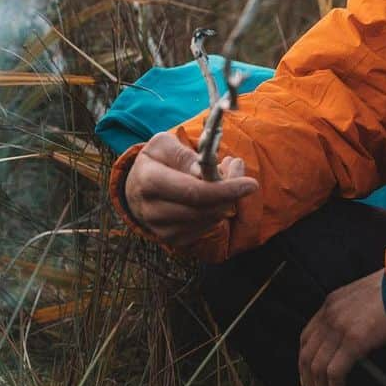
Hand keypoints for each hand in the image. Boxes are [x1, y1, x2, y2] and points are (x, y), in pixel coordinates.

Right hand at [124, 131, 257, 245]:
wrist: (135, 187)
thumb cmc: (155, 161)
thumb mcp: (164, 145)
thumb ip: (186, 155)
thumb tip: (207, 171)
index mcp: (149, 181)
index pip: (194, 192)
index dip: (225, 190)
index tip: (251, 183)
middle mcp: (152, 210)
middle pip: (205, 209)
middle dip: (230, 193)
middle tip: (239, 174)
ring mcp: (161, 229)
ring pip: (209, 220)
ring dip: (224, 201)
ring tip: (221, 180)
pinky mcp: (172, 239)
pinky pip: (206, 229)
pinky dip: (216, 212)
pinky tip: (211, 197)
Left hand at [298, 269, 385, 385]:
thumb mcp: (362, 297)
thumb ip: (349, 314)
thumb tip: (348, 339)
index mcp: (330, 303)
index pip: (306, 338)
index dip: (305, 364)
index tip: (309, 382)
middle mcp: (329, 314)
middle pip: (307, 356)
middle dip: (310, 385)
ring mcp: (340, 327)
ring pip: (317, 368)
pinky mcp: (354, 340)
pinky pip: (335, 372)